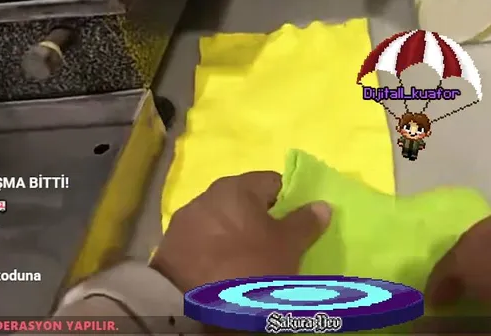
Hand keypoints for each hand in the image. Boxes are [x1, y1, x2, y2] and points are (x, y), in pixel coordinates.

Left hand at [150, 171, 329, 291]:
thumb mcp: (287, 248)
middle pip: (245, 202)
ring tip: (245, 263)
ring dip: (234, 236)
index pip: (273, 182)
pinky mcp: (170, 246)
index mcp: (238, 187)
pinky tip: (221, 271)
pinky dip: (214, 251)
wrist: (190, 307)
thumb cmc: (247, 268)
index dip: (288, 202)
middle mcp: (208, 195)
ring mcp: (185, 221)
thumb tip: (321, 204)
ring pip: (221, 222)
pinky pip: (202, 242)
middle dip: (260, 221)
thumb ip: (305, 223)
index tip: (295, 227)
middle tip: (274, 248)